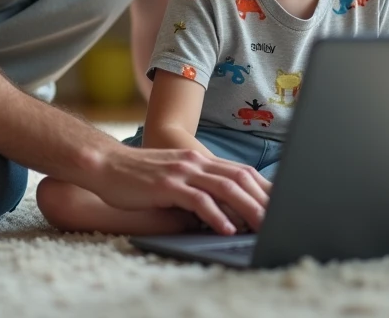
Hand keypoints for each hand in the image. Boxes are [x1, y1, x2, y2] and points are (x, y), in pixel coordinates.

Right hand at [88, 146, 270, 234]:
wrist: (105, 164)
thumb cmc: (138, 176)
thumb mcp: (174, 176)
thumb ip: (197, 186)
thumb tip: (222, 209)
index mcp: (199, 159)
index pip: (241, 171)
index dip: (264, 187)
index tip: (283, 203)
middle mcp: (195, 162)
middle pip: (240, 178)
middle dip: (264, 199)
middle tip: (283, 217)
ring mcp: (182, 172)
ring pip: (225, 188)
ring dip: (247, 208)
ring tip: (263, 226)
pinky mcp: (167, 185)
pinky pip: (198, 200)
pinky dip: (216, 214)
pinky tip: (227, 228)